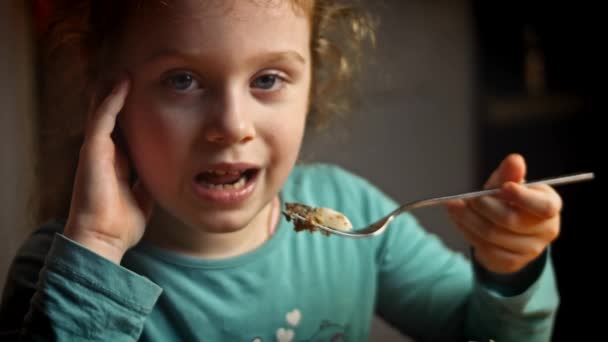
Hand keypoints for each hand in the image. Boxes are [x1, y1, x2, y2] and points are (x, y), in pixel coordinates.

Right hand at [64, 77, 153, 262]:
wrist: (104, 239)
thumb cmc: (122, 225)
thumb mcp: (144, 199)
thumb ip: (150, 184)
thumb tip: (166, 176)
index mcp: (118, 165)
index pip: (126, 133)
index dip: (136, 116)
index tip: (152, 100)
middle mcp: (106, 154)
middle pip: (113, 118)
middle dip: (124, 99)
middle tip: (138, 77)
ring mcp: (97, 150)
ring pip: (104, 112)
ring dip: (116, 91)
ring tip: (129, 71)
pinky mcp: (92, 150)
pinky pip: (102, 118)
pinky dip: (112, 99)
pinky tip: (123, 83)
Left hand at [446, 154, 561, 273]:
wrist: (507, 229)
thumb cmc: (509, 200)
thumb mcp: (508, 183)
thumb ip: (509, 173)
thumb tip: (514, 160)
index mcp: (550, 206)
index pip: (544, 207)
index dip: (523, 197)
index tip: (502, 187)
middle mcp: (546, 231)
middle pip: (511, 220)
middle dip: (484, 206)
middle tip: (465, 197)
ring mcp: (529, 250)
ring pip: (493, 235)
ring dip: (468, 219)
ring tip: (453, 206)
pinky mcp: (511, 263)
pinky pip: (485, 248)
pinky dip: (467, 232)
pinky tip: (459, 220)